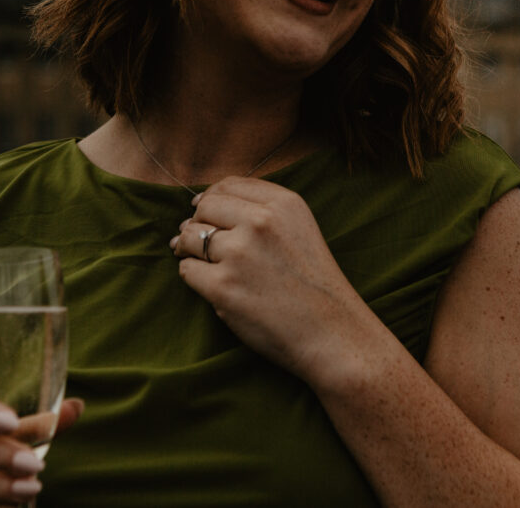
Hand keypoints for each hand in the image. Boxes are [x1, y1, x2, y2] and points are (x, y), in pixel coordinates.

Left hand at [170, 177, 367, 383]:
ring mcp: (239, 253)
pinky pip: (187, 270)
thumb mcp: (300, 229)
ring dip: (187, 249)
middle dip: (196, 222)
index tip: (203, 211)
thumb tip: (199, 205)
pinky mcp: (223, 287)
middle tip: (197, 241)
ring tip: (197, 261)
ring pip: (189, 237)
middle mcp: (261, 222)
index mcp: (283, 204)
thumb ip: (260, 210)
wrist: (332, 333)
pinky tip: (207, 284)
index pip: (229, 185)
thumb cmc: (314, 286)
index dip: (210, 198)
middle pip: (204, 208)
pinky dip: (192, 276)